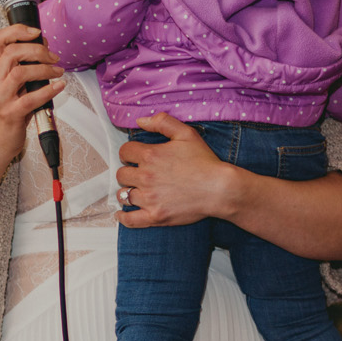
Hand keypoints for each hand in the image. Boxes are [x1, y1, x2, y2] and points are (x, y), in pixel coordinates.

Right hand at [0, 23, 63, 163]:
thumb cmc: (6, 114)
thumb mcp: (9, 87)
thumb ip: (22, 69)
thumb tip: (44, 49)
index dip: (17, 30)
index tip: (36, 32)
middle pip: (12, 52)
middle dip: (37, 49)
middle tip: (53, 56)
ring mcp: (1, 98)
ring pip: (20, 72)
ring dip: (44, 68)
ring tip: (57, 71)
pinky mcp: (11, 114)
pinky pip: (31, 98)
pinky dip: (49, 90)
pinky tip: (59, 86)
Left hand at [116, 113, 236, 227]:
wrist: (219, 188)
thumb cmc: (205, 161)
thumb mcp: (186, 134)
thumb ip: (162, 122)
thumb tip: (140, 120)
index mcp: (150, 155)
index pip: (124, 152)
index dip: (129, 153)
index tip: (135, 157)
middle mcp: (146, 177)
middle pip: (122, 174)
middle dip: (129, 172)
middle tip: (139, 174)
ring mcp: (149, 198)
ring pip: (123, 195)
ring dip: (128, 191)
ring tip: (136, 190)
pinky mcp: (155, 216)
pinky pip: (129, 220)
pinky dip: (123, 217)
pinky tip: (123, 212)